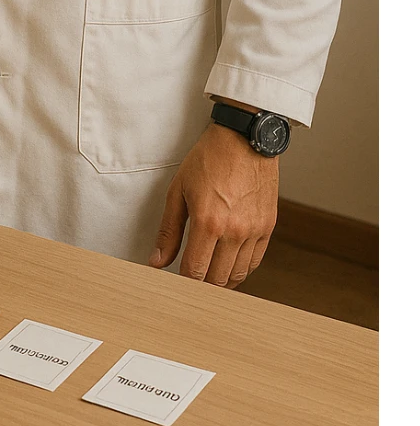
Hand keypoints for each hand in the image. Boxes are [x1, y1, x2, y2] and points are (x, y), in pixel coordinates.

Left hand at [149, 122, 277, 287]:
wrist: (245, 138)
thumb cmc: (209, 159)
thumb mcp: (178, 190)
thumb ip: (168, 230)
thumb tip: (157, 261)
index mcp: (208, 223)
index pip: (195, 272)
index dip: (184, 284)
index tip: (176, 285)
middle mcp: (234, 231)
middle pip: (217, 279)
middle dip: (202, 286)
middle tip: (190, 283)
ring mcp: (254, 230)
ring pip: (237, 275)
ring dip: (222, 281)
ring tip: (208, 276)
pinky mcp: (268, 227)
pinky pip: (254, 262)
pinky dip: (241, 269)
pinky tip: (228, 265)